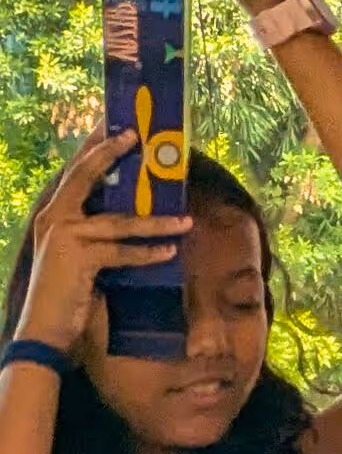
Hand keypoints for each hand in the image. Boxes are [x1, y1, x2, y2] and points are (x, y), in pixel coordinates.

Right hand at [12, 134, 186, 351]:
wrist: (43, 327)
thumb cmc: (67, 292)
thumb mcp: (83, 254)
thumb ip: (100, 233)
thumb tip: (137, 217)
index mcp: (55, 213)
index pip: (76, 172)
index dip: (94, 147)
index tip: (114, 125)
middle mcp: (54, 217)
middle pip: (84, 176)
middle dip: (110, 153)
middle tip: (136, 136)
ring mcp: (62, 236)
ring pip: (118, 221)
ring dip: (156, 221)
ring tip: (186, 220)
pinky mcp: (75, 257)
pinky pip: (120, 251)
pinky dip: (147, 252)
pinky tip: (169, 252)